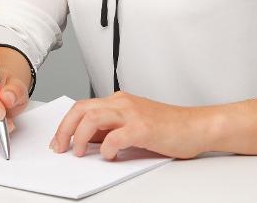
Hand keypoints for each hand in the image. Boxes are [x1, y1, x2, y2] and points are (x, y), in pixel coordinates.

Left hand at [50, 92, 206, 159]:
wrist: (197, 126)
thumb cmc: (170, 128)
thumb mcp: (134, 124)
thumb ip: (111, 128)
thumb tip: (87, 140)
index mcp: (119, 101)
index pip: (82, 107)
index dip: (65, 124)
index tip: (58, 140)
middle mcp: (122, 103)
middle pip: (81, 109)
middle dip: (65, 129)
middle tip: (60, 148)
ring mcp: (132, 114)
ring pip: (92, 118)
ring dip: (79, 136)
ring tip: (79, 152)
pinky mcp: (143, 128)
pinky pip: (115, 136)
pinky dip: (106, 147)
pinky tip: (108, 156)